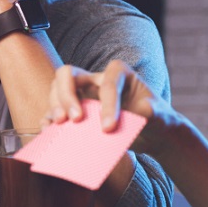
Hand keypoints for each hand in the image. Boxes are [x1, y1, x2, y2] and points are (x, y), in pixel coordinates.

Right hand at [46, 60, 176, 156]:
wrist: (151, 134)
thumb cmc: (156, 119)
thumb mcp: (159, 114)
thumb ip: (148, 111)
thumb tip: (134, 113)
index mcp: (117, 73)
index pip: (106, 84)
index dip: (106, 105)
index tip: (109, 128)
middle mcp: (95, 79)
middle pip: (68, 75)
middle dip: (67, 95)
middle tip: (75, 118)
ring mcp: (81, 94)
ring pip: (56, 88)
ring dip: (55, 105)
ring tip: (60, 123)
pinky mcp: (74, 111)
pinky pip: (54, 110)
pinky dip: (48, 118)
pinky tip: (48, 129)